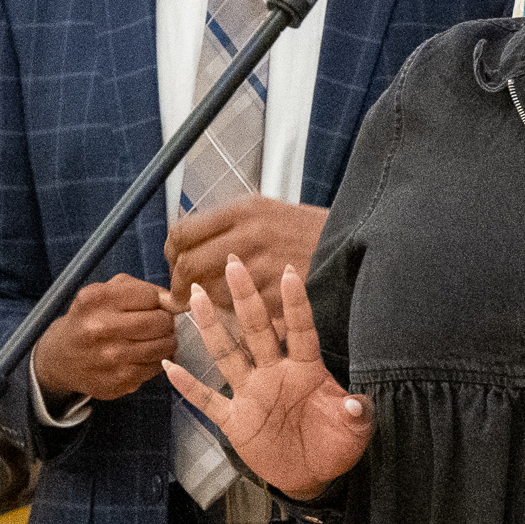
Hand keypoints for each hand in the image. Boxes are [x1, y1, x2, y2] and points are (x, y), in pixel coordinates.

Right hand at [32, 272, 179, 405]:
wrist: (59, 358)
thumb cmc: (88, 319)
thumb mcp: (104, 293)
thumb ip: (141, 289)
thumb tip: (174, 302)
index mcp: (95, 300)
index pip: (151, 296)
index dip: (158, 301)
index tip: (153, 306)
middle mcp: (100, 328)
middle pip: (160, 322)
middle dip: (165, 322)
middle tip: (159, 324)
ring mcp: (109, 359)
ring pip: (163, 347)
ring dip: (165, 342)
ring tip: (154, 339)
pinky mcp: (117, 382)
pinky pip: (154, 369)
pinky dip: (155, 361)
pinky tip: (142, 356)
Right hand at [159, 256, 368, 498]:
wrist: (311, 476)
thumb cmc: (336, 445)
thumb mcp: (355, 431)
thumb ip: (357, 414)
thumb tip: (355, 402)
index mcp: (306, 370)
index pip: (299, 331)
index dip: (295, 304)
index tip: (289, 273)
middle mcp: (274, 374)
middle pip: (257, 330)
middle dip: (245, 298)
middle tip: (233, 263)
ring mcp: (251, 394)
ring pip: (227, 355)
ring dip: (211, 328)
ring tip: (196, 297)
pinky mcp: (234, 420)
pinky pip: (207, 400)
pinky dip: (188, 386)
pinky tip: (169, 367)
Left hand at [166, 194, 329, 308]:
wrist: (354, 245)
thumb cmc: (305, 232)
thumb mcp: (265, 211)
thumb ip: (224, 225)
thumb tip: (182, 243)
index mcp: (244, 210)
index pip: (182, 232)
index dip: (170, 254)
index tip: (173, 264)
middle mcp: (251, 234)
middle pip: (189, 264)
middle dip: (178, 285)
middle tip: (181, 295)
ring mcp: (265, 265)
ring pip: (210, 291)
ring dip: (206, 301)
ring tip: (213, 301)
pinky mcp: (279, 295)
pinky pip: (239, 310)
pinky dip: (235, 313)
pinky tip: (242, 308)